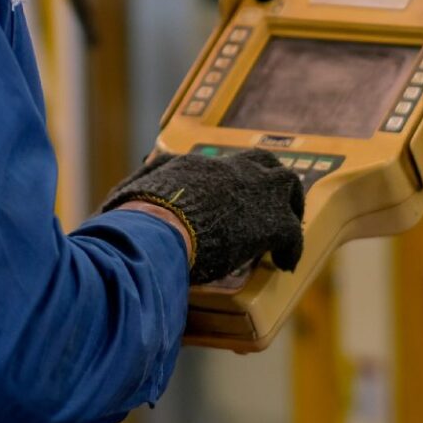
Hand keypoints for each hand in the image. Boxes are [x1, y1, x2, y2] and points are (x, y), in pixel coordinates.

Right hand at [102, 149, 304, 284]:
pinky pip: (293, 231)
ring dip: (290, 205)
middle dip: (270, 180)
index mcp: (196, 166)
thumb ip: (141, 181)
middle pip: (262, 160)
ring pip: (287, 185)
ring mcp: (254, 192)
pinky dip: (292, 247)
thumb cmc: (135, 221)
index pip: (223, 166)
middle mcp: (229, 169)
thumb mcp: (130, 192)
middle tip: (270, 204)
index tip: (232, 201)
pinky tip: (285, 262)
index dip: (231, 182)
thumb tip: (139, 173)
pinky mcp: (270, 222)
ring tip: (288, 229)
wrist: (157, 233)